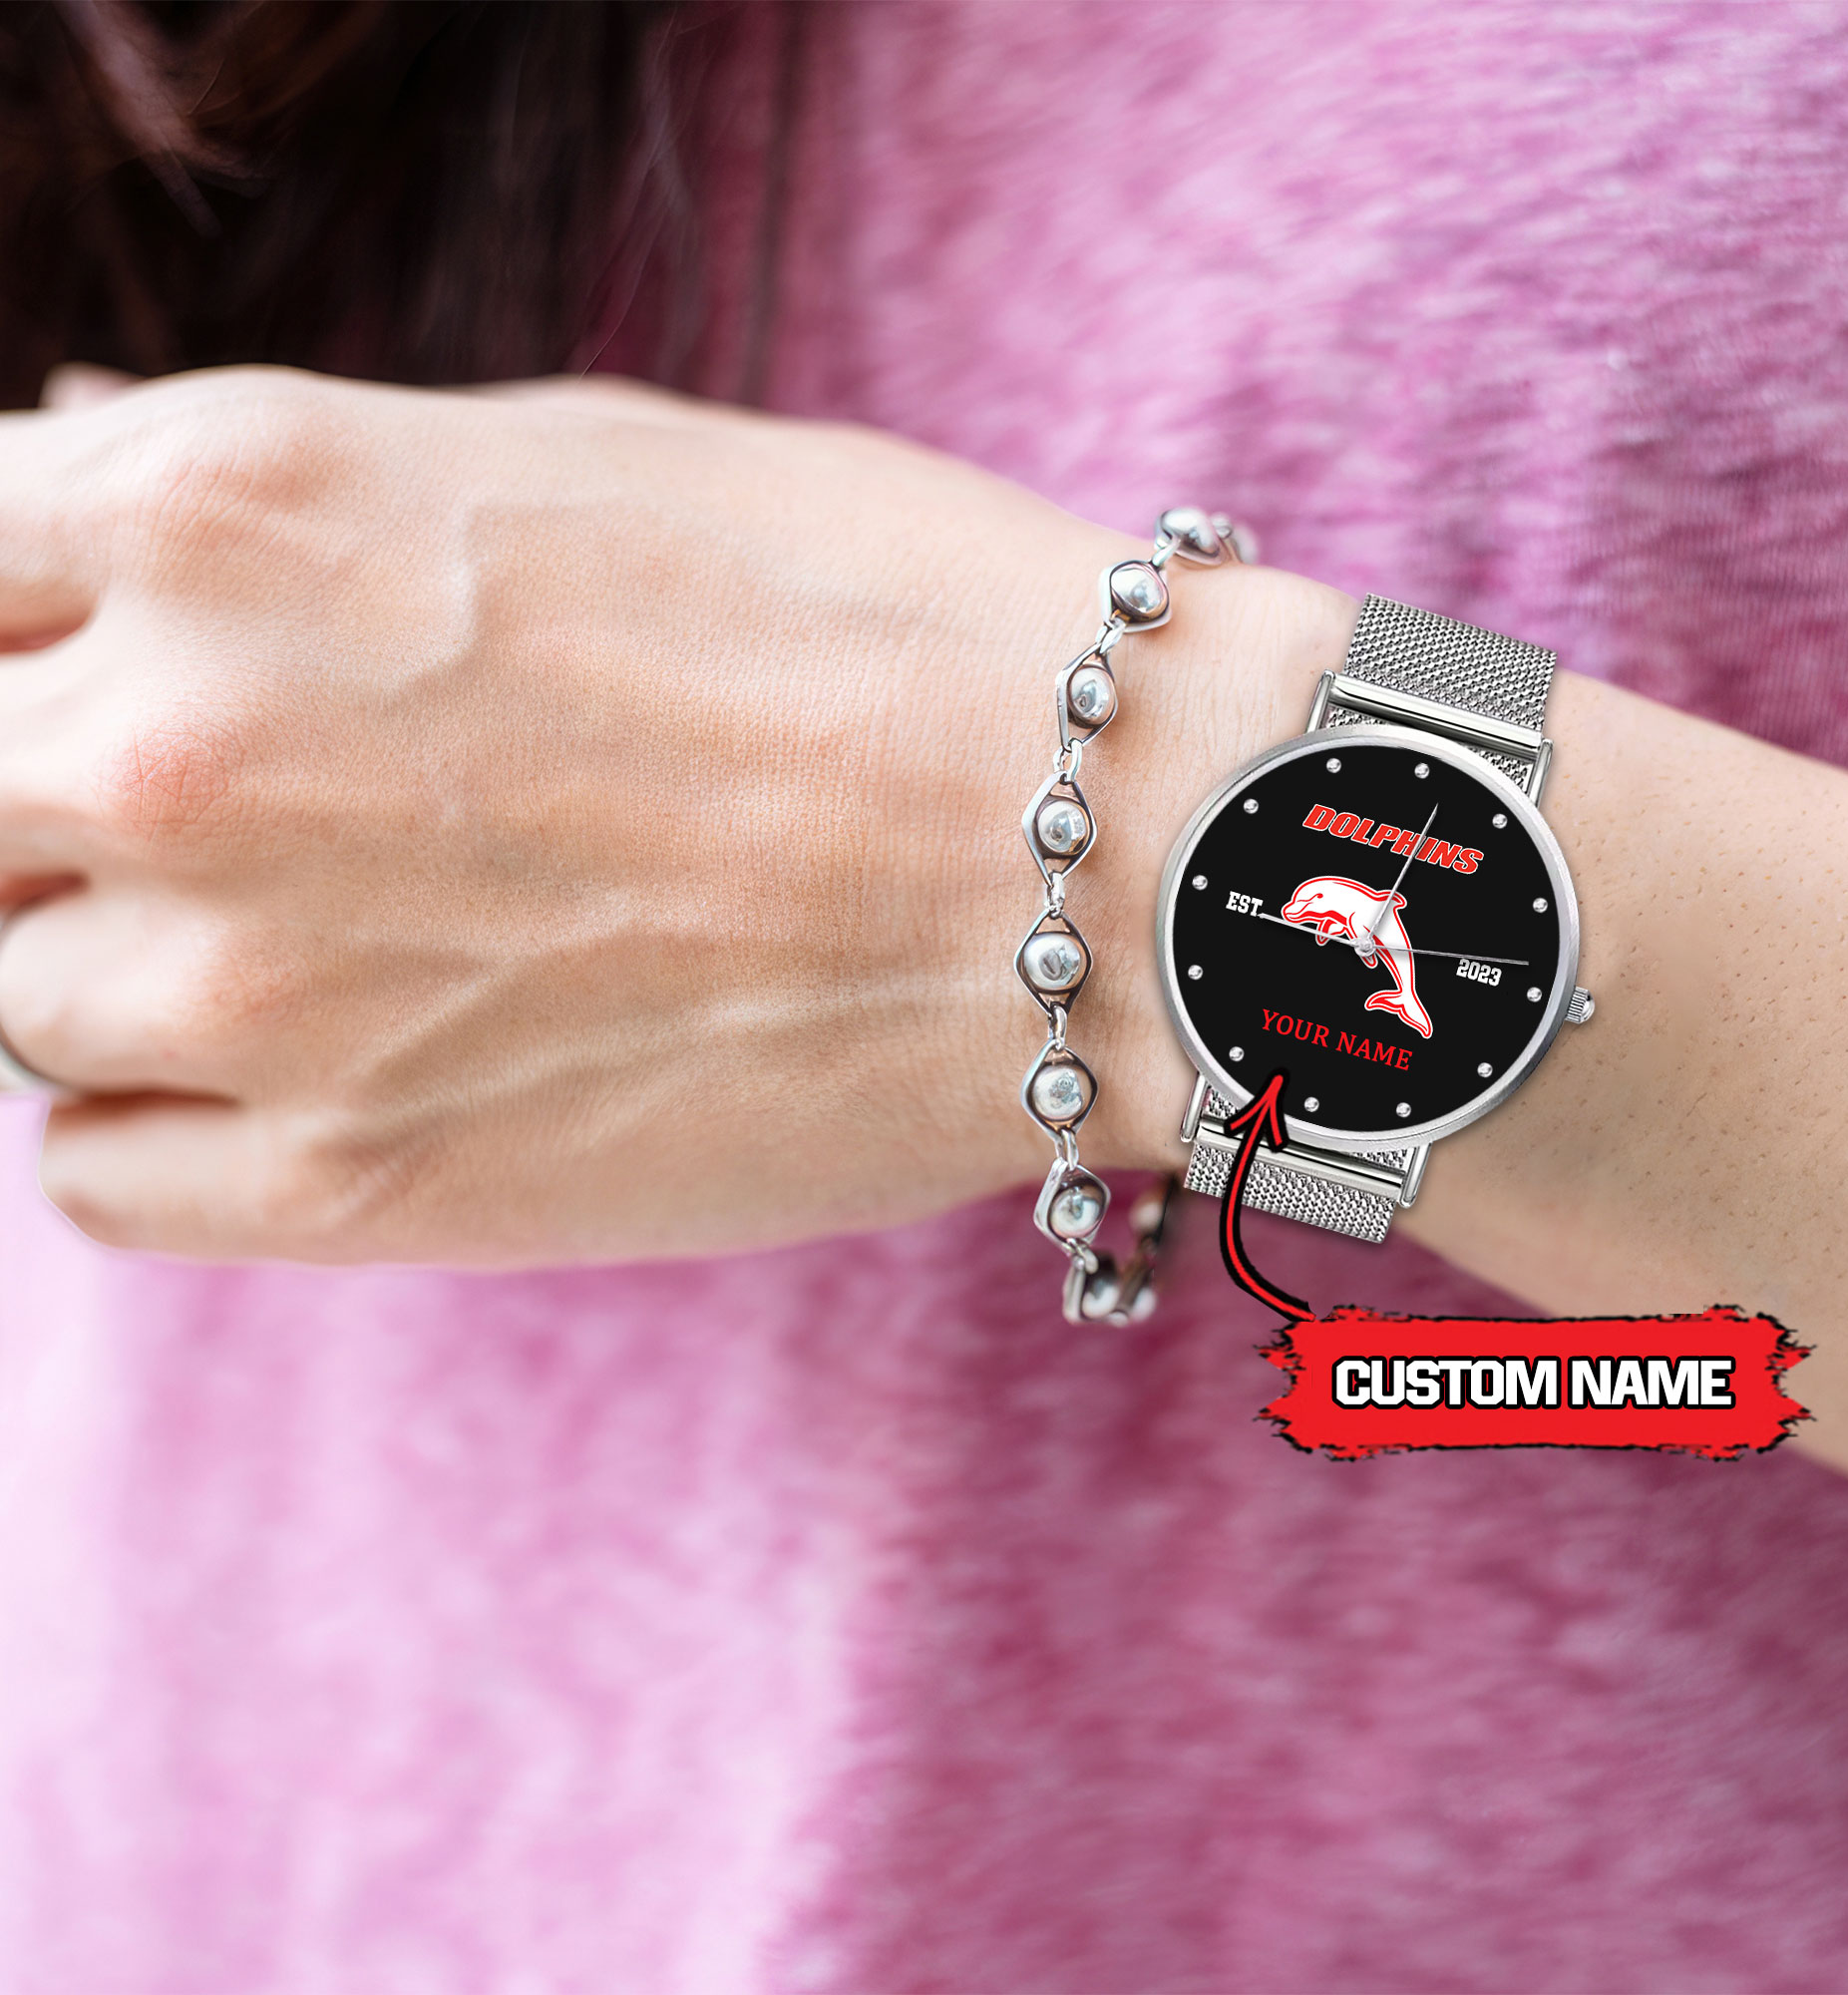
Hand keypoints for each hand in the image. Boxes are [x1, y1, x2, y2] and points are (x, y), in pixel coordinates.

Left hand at [0, 367, 1345, 1262]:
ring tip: (340, 937)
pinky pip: (98, 1172)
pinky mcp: (352, 1195)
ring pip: (8, 996)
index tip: (76, 654)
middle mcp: (188, 741)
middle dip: (50, 786)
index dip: (14, 616)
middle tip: (232, 803)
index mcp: (235, 507)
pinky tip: (336, 1065)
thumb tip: (75, 469)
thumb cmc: (884, 627)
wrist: (1107, 867)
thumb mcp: (578, 462)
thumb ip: (279, 482)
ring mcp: (252, 992)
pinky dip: (170, 1120)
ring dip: (122, 959)